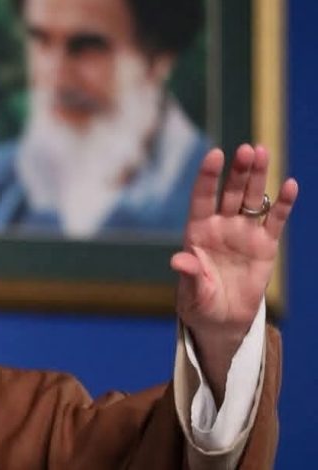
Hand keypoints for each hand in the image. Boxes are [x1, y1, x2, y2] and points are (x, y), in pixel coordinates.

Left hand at [170, 144, 297, 401]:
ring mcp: (243, 233)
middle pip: (229, 192)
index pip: (201, 198)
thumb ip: (190, 274)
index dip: (207, 177)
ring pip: (251, 199)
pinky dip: (282, 204)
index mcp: (197, 233)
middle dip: (238, 171)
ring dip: (257, 177)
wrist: (221, 321)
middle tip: (247, 149)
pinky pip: (274, 220)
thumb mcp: (192, 292)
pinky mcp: (265, 245)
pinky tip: (289, 185)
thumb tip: (179, 260)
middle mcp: (220, 227)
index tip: (214, 155)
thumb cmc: (199, 304)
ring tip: (262, 152)